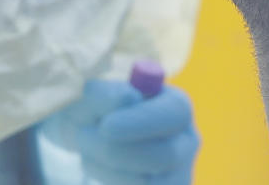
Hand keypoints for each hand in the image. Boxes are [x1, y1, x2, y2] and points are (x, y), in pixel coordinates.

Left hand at [34, 80, 199, 184]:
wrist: (93, 136)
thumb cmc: (100, 108)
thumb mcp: (97, 94)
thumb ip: (109, 93)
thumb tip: (127, 99)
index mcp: (177, 105)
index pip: (174, 113)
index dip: (142, 121)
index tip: (106, 126)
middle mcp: (185, 141)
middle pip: (165, 154)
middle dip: (116, 149)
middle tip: (83, 136)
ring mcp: (176, 173)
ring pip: (148, 181)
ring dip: (106, 165)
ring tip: (86, 145)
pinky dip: (108, 178)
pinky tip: (96, 163)